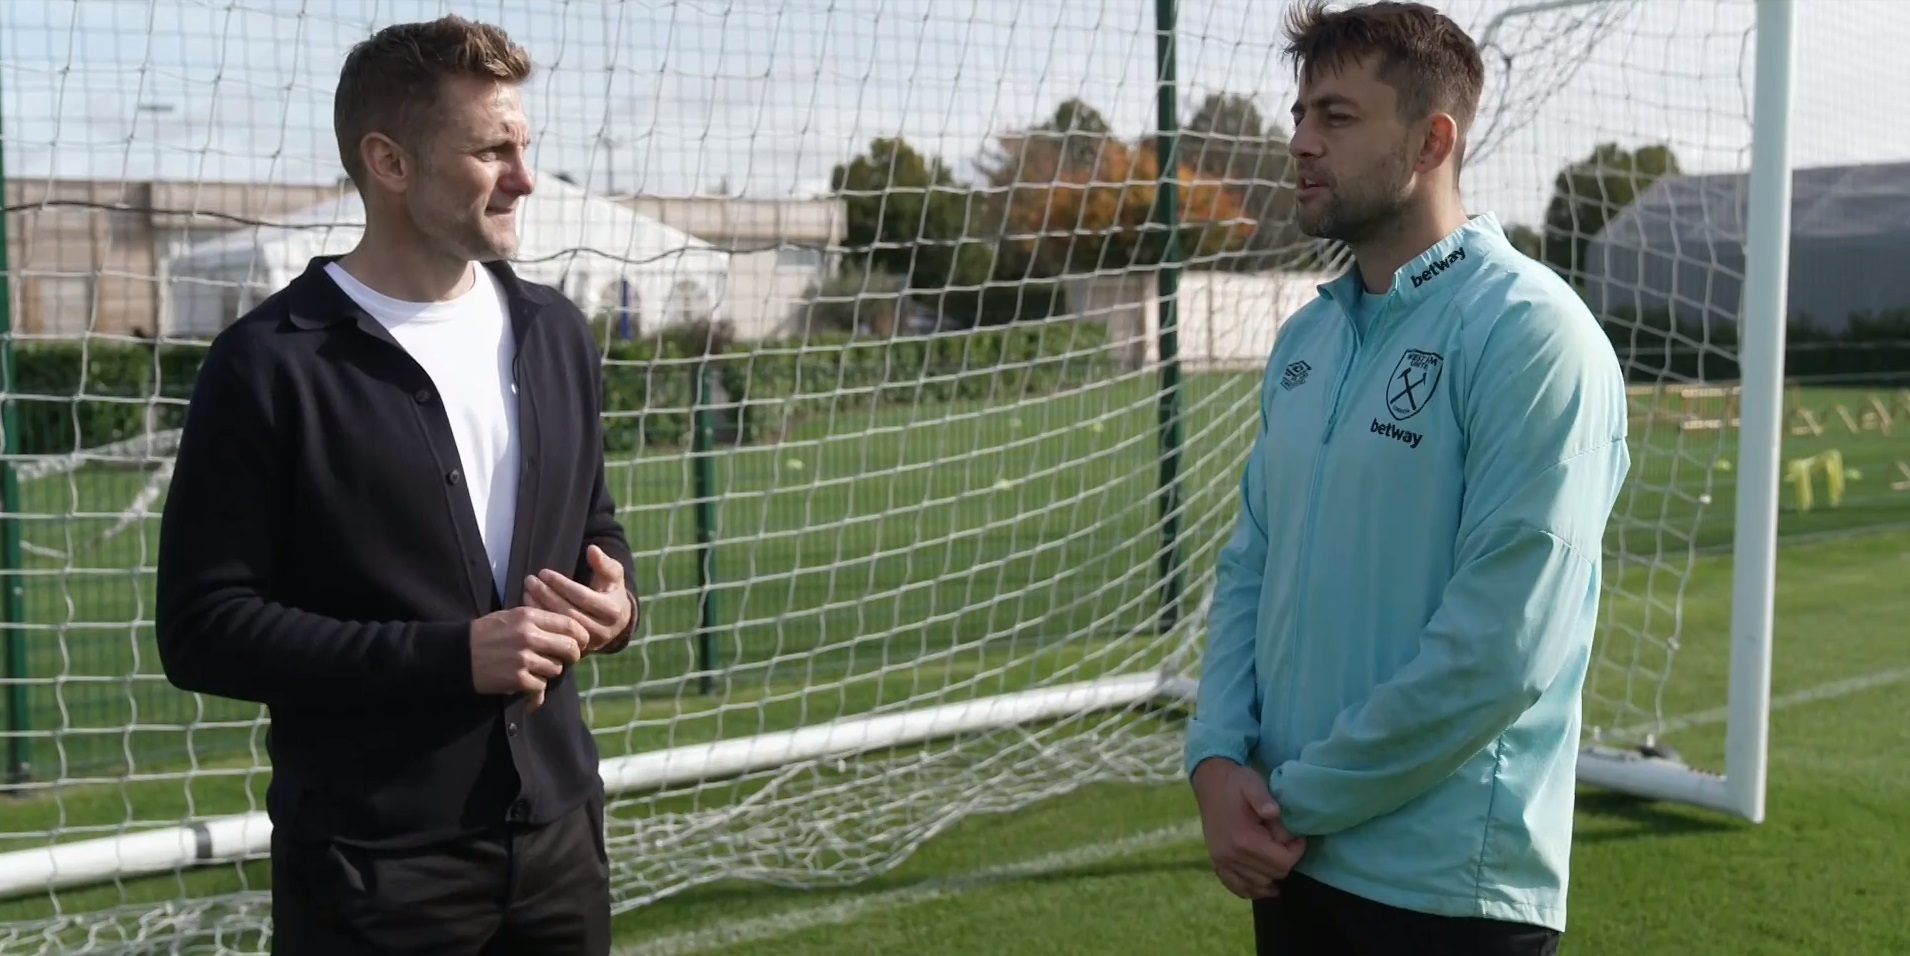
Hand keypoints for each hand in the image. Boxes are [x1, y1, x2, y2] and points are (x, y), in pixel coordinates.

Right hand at [470, 606, 589, 711]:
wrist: (457, 654)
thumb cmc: (486, 634)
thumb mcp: (511, 617)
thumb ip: (538, 620)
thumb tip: (570, 629)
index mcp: (529, 616)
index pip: (570, 624)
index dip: (580, 636)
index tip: (579, 643)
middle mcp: (529, 636)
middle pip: (570, 648)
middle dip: (572, 656)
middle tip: (564, 660)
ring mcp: (523, 658)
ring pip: (556, 668)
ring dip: (549, 673)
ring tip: (535, 672)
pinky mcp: (517, 679)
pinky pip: (541, 686)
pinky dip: (535, 691)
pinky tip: (527, 690)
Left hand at [524, 545, 633, 653]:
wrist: (616, 622)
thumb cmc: (611, 591)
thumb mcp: (613, 576)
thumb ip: (604, 563)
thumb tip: (592, 549)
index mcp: (613, 611)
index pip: (582, 596)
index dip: (561, 584)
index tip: (544, 572)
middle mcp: (603, 630)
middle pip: (569, 612)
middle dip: (547, 595)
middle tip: (530, 580)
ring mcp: (590, 642)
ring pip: (560, 625)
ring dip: (541, 607)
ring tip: (527, 590)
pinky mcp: (577, 649)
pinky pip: (555, 635)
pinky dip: (541, 619)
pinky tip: (529, 604)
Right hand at [1191, 758, 1306, 899]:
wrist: (1210, 783)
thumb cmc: (1236, 783)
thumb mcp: (1252, 784)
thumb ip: (1264, 799)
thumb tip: (1274, 813)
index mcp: (1243, 839)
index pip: (1282, 862)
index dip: (1296, 851)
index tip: (1298, 837)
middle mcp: (1231, 856)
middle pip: (1273, 875)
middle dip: (1286, 861)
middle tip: (1287, 843)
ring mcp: (1222, 862)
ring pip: (1258, 885)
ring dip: (1272, 874)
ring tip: (1275, 854)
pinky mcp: (1217, 863)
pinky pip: (1237, 888)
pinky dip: (1252, 889)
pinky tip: (1264, 883)